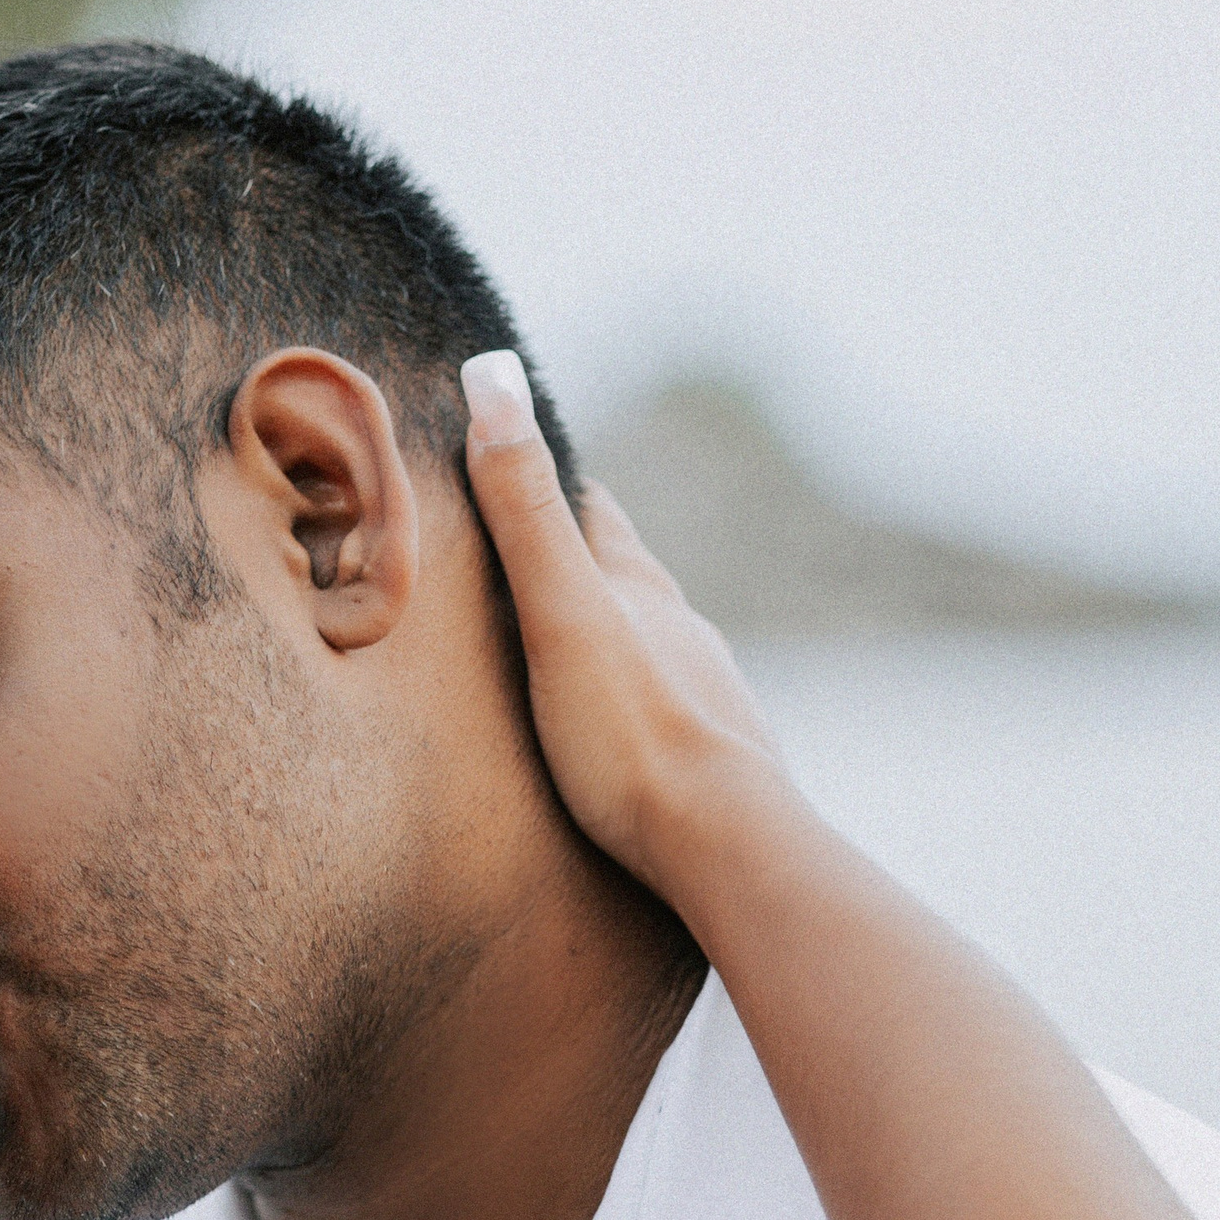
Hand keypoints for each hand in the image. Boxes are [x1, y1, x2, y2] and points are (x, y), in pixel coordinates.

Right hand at [460, 351, 786, 892]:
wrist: (726, 846)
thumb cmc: (631, 734)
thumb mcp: (559, 612)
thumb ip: (525, 508)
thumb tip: (493, 374)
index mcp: (640, 589)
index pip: (597, 514)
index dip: (559, 484)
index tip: (523, 461)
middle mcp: (683, 632)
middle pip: (630, 578)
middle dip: (588, 561)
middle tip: (541, 553)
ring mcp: (707, 695)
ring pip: (656, 646)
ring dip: (618, 637)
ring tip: (577, 646)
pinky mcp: (714, 760)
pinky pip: (669, 713)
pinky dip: (639, 702)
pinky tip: (625, 732)